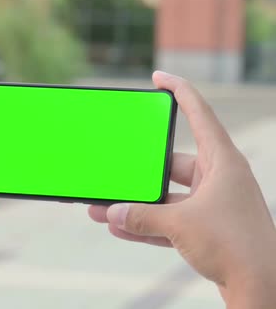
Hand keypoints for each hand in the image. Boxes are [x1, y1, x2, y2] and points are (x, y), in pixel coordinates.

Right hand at [88, 71, 275, 306]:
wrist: (261, 288)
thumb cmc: (233, 246)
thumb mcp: (179, 225)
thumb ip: (141, 216)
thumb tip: (111, 212)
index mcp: (222, 162)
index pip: (199, 113)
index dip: (179, 90)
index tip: (158, 77)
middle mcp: (219, 178)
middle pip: (172, 163)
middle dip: (140, 171)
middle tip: (115, 167)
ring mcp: (214, 204)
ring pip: (168, 196)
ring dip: (138, 203)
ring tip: (104, 206)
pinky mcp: (209, 228)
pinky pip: (171, 220)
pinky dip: (147, 223)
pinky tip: (118, 228)